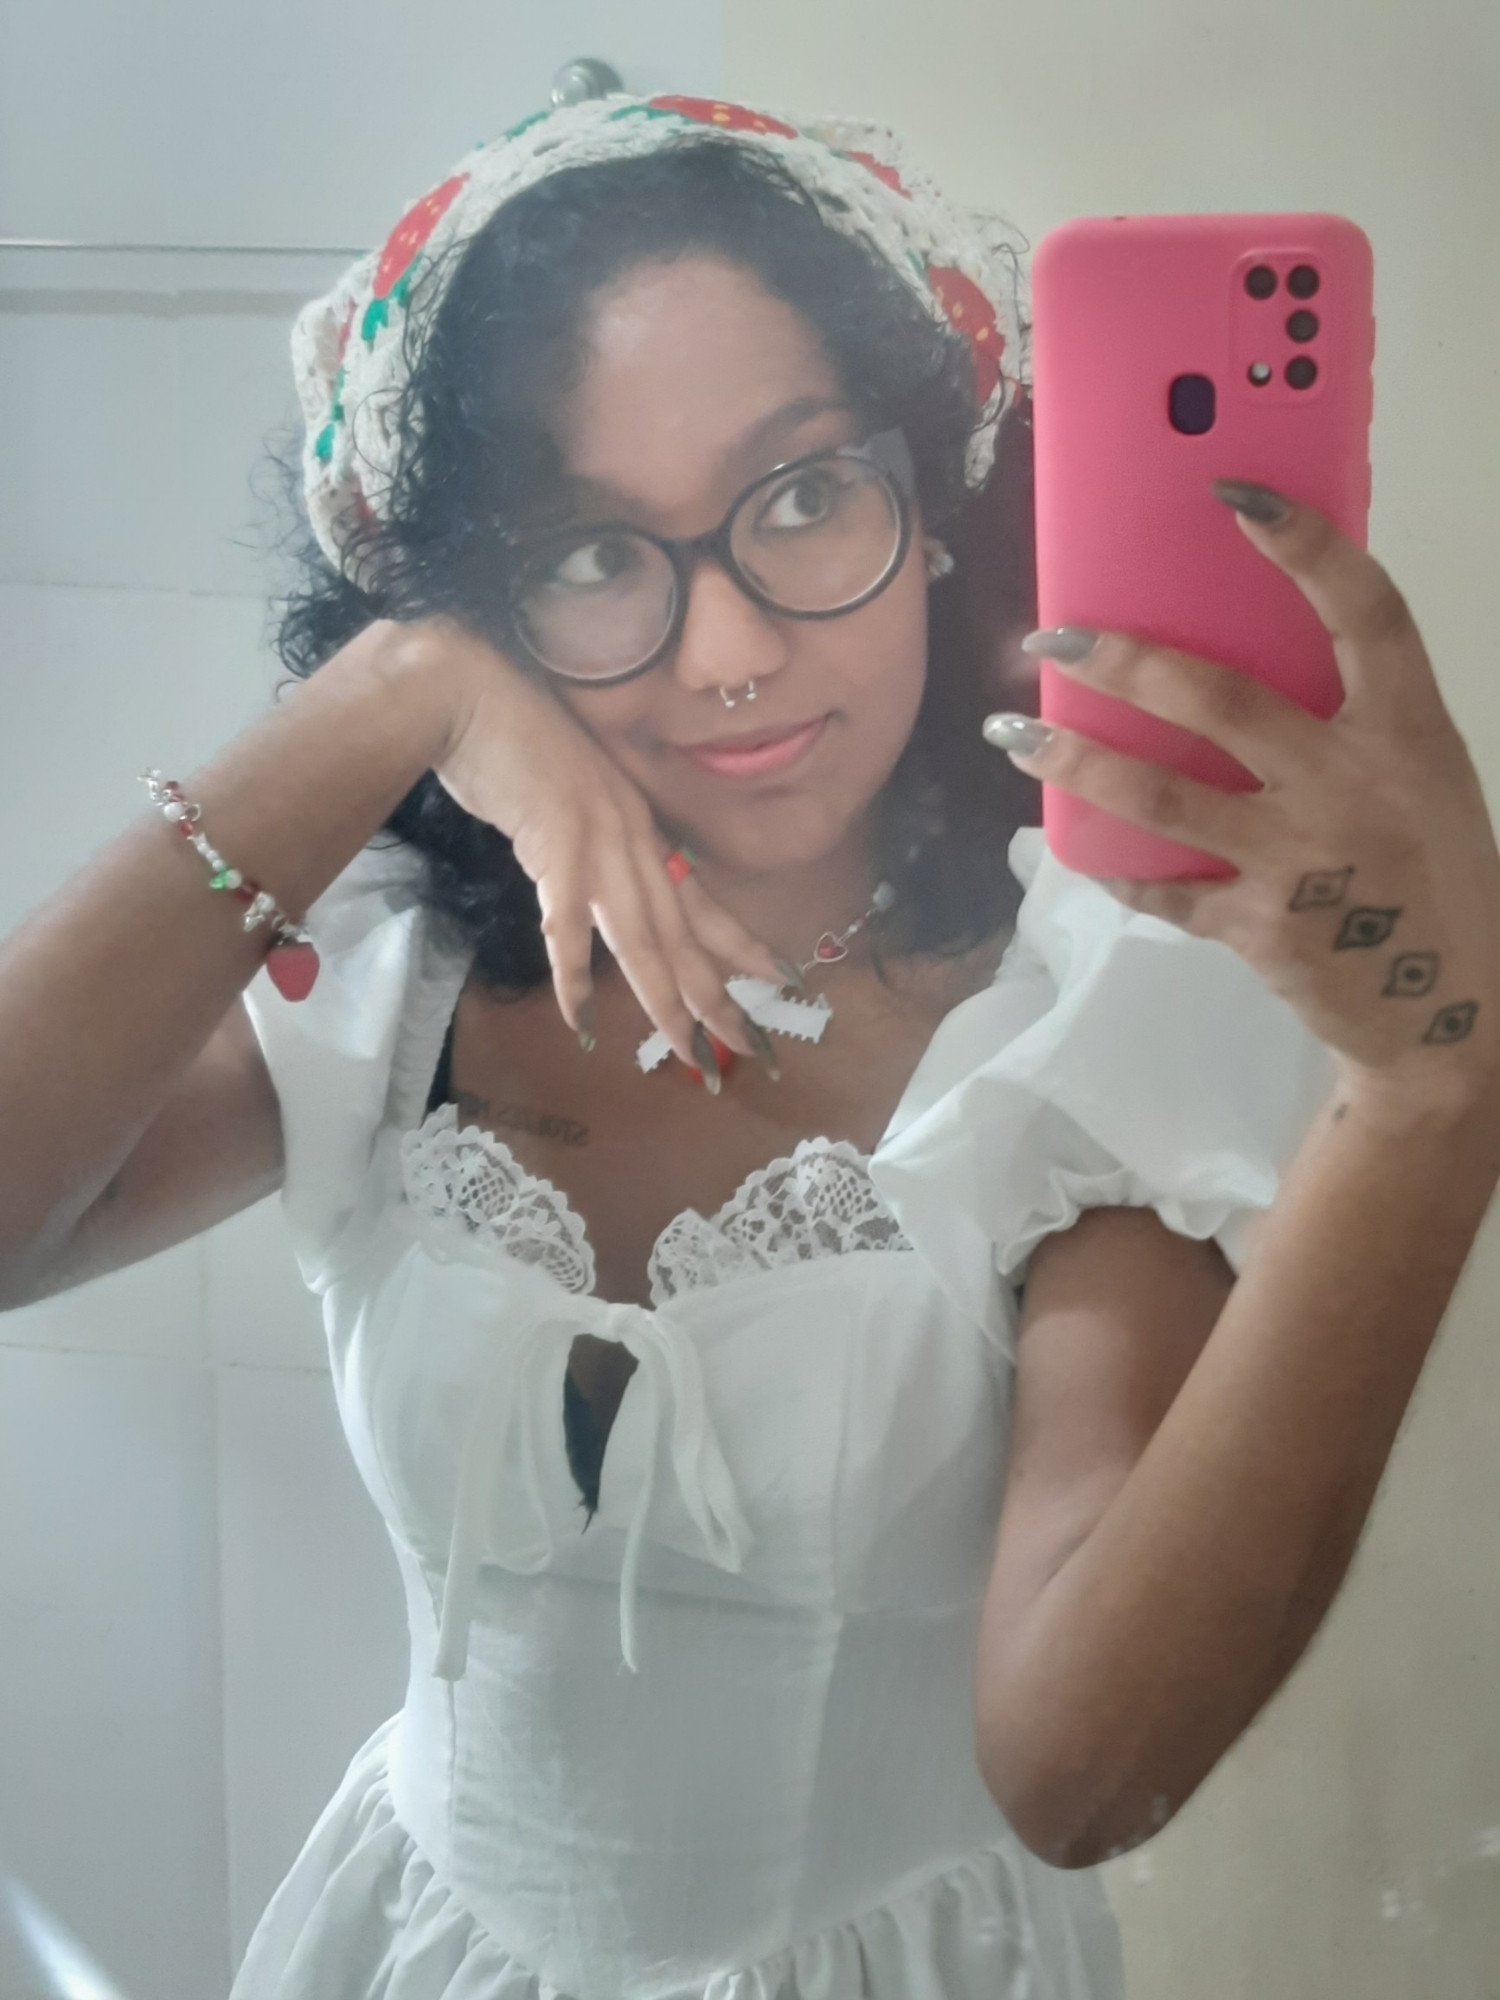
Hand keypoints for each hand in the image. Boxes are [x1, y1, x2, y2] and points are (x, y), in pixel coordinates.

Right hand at [383, 618, 784, 1066]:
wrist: (471, 694)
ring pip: (642, 941)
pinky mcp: (554, 848)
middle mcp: (633, 840)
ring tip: (687, 1055)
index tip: (782, 980)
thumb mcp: (571, 801)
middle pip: (683, 936)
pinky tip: (583, 1021)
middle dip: (716, 998)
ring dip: (664, 1003)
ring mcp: (599, 844)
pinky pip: (568, 926)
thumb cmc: (512, 744)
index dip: (740, 944)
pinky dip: (574, 975)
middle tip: (749, 1051)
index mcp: (640, 829)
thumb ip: (591, 845)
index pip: (700, 900)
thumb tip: (597, 885)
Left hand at [989, 489, 1499, 1100]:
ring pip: (1161, 794)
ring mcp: (1299, 860)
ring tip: (1012, 732)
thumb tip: (1233, 651)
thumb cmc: (1432, 875)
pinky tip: (1069, 841)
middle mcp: (1351, 785)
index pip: (1366, 611)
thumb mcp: (1420, 779)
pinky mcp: (1258, 928)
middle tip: (1051, 633)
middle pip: (1219, 699)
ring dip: (1074, 759)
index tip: (1235, 491)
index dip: (1304, 545)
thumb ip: (1350, 719)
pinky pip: (1162, 888)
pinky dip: (1113, 864)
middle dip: (1121, 659)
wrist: (1451, 1014)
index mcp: (1408, 731)